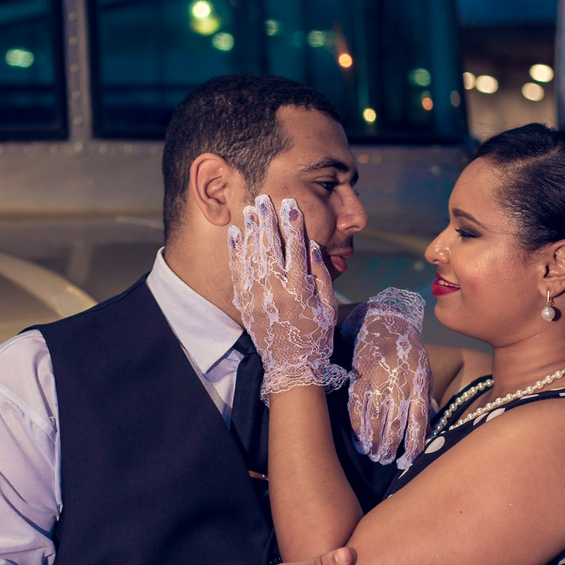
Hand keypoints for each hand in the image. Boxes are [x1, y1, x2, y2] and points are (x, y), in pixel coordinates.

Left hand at [228, 195, 348, 400]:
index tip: (290, 203)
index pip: (297, 247)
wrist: (291, 366)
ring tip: (249, 209)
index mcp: (300, 288)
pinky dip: (236, 251)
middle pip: (270, 245)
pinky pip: (238, 272)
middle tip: (263, 198)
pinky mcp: (245, 304)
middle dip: (267, 219)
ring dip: (250, 229)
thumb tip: (314, 247)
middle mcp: (276, 289)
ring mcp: (257, 296)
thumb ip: (322, 276)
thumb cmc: (315, 336)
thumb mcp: (329, 307)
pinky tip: (235, 234)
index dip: (293, 223)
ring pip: (252, 255)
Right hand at [343, 288, 432, 469]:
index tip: (408, 460)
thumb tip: (425, 427)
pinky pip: (357, 408)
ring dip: (372, 441)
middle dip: (389, 447)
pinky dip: (357, 427)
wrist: (385, 323)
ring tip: (373, 454)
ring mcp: (377, 381)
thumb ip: (424, 398)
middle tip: (385, 461)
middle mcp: (399, 384)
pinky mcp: (359, 377)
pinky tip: (359, 440)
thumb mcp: (424, 372)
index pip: (418, 421)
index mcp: (418, 384)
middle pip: (394, 424)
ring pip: (374, 419)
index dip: (413, 443)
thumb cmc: (409, 352)